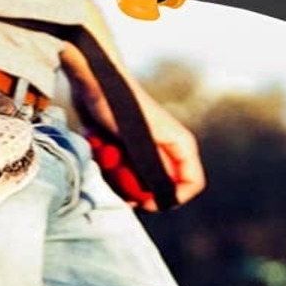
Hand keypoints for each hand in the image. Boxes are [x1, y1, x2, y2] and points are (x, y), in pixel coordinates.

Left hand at [63, 43, 204, 209]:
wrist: (94, 83)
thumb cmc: (119, 106)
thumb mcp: (139, 141)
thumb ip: (156, 169)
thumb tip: (166, 196)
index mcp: (179, 145)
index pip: (191, 184)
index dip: (171, 199)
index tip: (146, 202)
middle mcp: (166, 150)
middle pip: (160, 189)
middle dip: (138, 193)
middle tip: (119, 187)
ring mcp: (145, 150)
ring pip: (138, 184)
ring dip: (119, 180)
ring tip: (107, 160)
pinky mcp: (126, 150)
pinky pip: (121, 174)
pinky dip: (109, 170)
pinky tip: (100, 152)